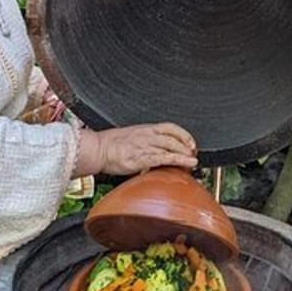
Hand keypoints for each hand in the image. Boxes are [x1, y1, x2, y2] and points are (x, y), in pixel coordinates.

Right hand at [74, 123, 196, 177]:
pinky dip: (177, 160)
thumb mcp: (131, 137)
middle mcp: (147, 135)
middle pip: (173, 137)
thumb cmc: (110, 145)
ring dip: (185, 154)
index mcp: (145, 129)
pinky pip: (163, 158)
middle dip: (186, 146)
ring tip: (193, 160)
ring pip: (171, 147)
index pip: (170, 127)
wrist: (97, 150)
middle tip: (193, 154)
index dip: (183, 134)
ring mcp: (145, 146)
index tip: (190, 142)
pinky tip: (186, 163)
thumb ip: (144, 142)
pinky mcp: (141, 158)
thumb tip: (154, 149)